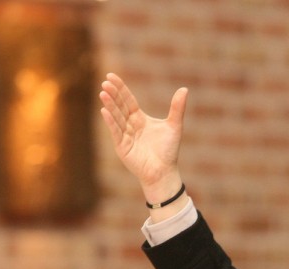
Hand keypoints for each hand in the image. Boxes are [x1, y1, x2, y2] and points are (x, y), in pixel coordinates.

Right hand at [99, 72, 187, 203]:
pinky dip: (110, 121)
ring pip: (116, 117)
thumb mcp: (174, 126)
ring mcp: (124, 136)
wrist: (164, 172)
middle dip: (113, 94)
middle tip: (105, 81)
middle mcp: (130, 125)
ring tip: (103, 93)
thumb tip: (184, 89)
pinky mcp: (122, 147)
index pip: (127, 100)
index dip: (120, 88)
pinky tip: (105, 111)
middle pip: (119, 106)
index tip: (111, 76)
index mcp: (139, 119)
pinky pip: (115, 131)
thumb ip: (177, 108)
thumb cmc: (168, 151)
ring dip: (109, 105)